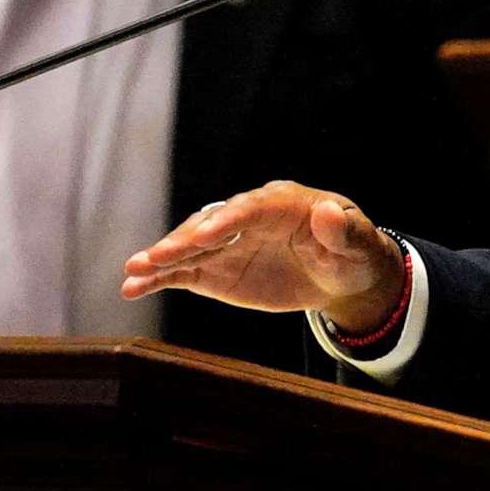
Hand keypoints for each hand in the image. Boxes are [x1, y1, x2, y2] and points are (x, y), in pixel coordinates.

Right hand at [120, 181, 404, 329]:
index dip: (227, 221)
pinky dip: (158, 278)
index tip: (205, 237)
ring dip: (161, 258)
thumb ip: (343, 231)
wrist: (340, 273)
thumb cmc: (351, 252)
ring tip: (132, 272)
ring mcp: (227, 243)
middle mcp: (246, 216)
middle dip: (183, 241)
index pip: (250, 209)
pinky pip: (184, 272)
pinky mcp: (216, 268)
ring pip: (190, 247)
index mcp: (282, 203)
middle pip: (211, 224)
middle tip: (155, 257)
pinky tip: (132, 287)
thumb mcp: (357, 243)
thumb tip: (329, 213)